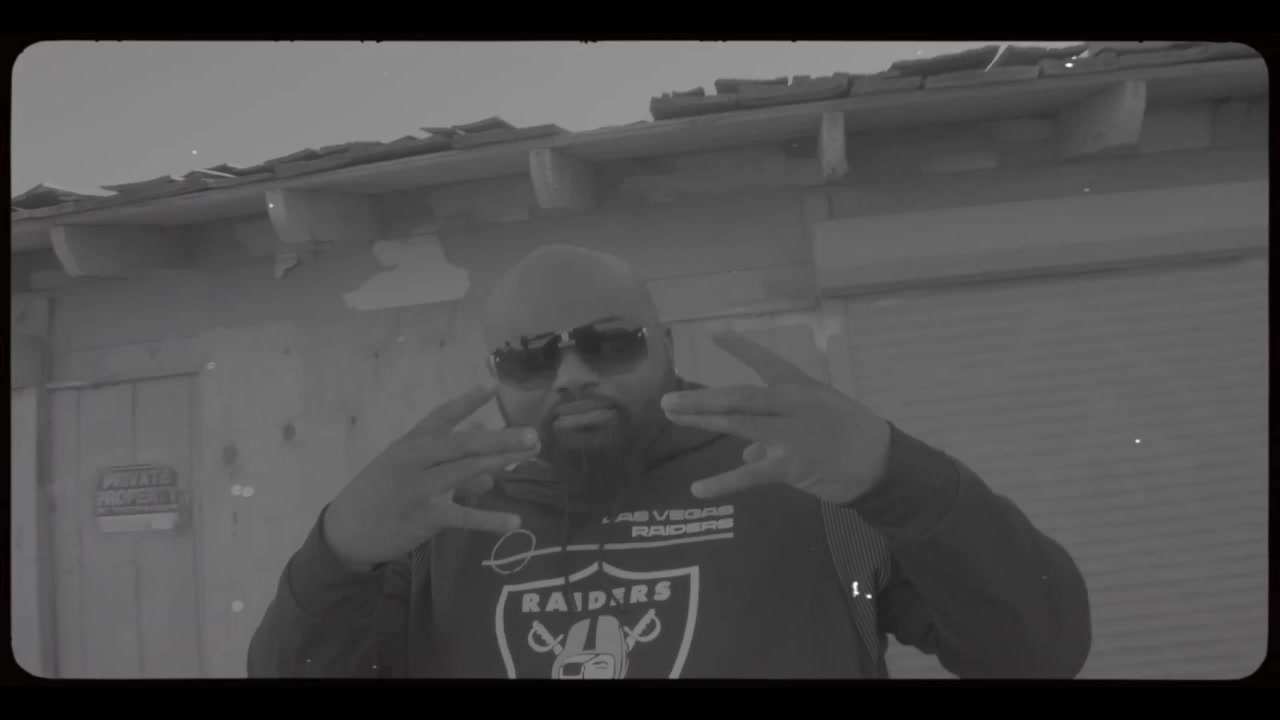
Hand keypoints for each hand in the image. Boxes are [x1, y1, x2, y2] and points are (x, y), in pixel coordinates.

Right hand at [323, 385, 540, 569]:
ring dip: (502, 462)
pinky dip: (491, 520)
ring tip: (531, 455)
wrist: (345, 531)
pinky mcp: (427, 517)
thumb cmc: (377, 496)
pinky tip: (515, 522)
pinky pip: (465, 517)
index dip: (467, 402)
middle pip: (464, 443)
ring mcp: (423, 488)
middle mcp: (417, 459)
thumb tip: (489, 477)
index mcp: (410, 444)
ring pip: (468, 470)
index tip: (493, 388)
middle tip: (533, 434)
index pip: (441, 416)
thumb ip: (448, 471)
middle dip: (500, 438)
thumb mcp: (405, 472)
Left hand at [661, 331, 891, 505]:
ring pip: (738, 424)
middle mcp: (791, 404)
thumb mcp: (818, 419)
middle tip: (668, 400)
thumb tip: (747, 456)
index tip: (715, 334)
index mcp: (800, 388)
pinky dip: (723, 484)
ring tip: (673, 417)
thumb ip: (777, 434)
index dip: (741, 347)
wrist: (882, 462)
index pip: (766, 362)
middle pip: (739, 397)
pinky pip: (750, 475)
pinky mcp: (791, 464)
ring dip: (702, 420)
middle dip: (702, 398)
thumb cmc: (850, 435)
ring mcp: (790, 434)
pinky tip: (698, 490)